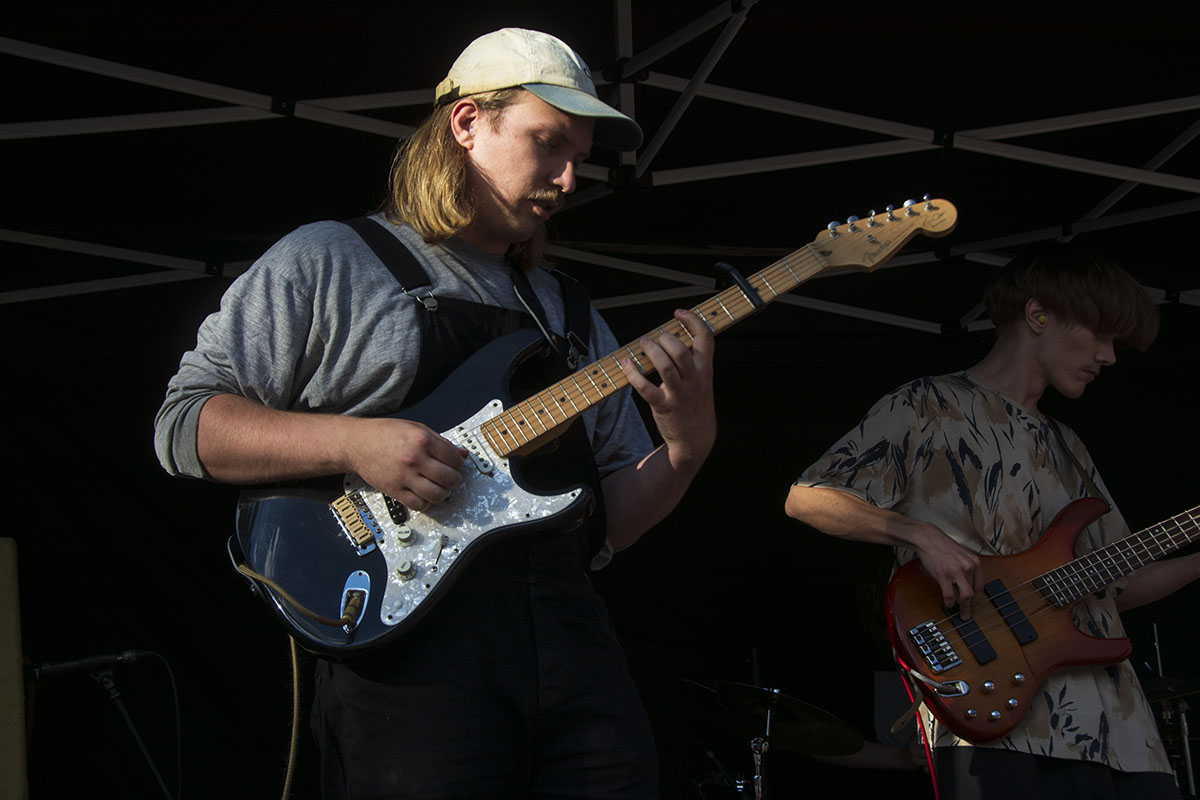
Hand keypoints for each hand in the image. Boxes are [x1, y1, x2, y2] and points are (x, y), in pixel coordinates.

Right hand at [349, 418, 467, 511]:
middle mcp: (414, 459)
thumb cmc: (384, 434)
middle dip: (455, 479)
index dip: (459, 463)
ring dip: (443, 493)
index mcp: (421, 440)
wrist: (357, 443)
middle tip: (451, 477)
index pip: (454, 458)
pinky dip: (427, 503)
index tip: (456, 465)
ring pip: (437, 494)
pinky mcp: (394, 490)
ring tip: (439, 487)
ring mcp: (404, 476)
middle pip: (449, 478)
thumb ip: (441, 441)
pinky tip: (426, 495)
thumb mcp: (416, 428)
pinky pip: (419, 505)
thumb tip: (462, 454)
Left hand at [620, 309, 716, 469]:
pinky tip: (626, 364)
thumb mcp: (702, 381)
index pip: (705, 338)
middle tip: (656, 338)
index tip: (679, 313)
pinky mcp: (663, 406)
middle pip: (681, 351)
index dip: (693, 321)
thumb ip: (691, 361)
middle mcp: (694, 380)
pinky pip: (646, 388)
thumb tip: (670, 339)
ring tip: (643, 344)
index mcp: (704, 370)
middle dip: (665, 339)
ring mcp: (679, 394)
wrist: (696, 439)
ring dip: (651, 352)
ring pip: (665, 366)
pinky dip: (633, 374)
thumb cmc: (695, 405)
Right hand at [914, 523, 983, 618]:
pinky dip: (949, 602)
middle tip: (966, 614)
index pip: (981, 586)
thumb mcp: (962, 556)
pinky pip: (950, 595)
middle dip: (970, 606)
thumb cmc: (942, 546)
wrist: (928, 538)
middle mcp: (968, 567)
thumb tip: (967, 586)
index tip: (974, 605)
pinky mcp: (944, 575)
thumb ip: (967, 569)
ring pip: (965, 596)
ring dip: (961, 606)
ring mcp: (956, 571)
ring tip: (957, 610)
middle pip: (973, 593)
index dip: (978, 598)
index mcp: (974, 562)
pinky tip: (948, 603)